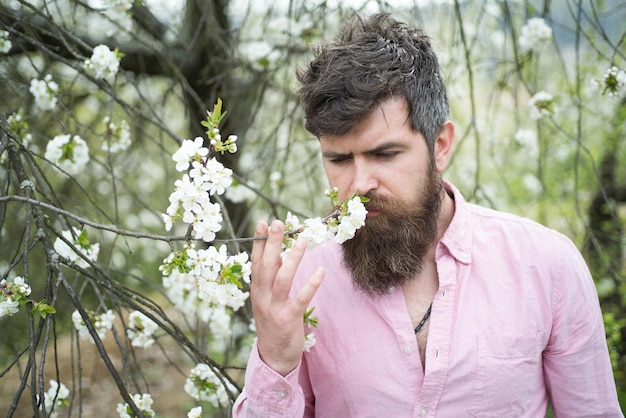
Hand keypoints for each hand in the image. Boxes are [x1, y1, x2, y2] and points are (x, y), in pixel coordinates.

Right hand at [250, 220, 324, 375]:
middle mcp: (262, 297)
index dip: (258, 242)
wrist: (274, 357)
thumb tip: (279, 254)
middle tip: (277, 223)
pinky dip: (311, 284)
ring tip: (301, 240)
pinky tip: (321, 271)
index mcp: (257, 291)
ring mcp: (274, 309)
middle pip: (266, 266)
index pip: (256, 262)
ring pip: (282, 279)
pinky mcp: (288, 319)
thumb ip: (271, 279)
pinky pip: (300, 299)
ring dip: (292, 259)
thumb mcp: (267, 300)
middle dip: (271, 243)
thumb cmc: (274, 323)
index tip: (262, 222)